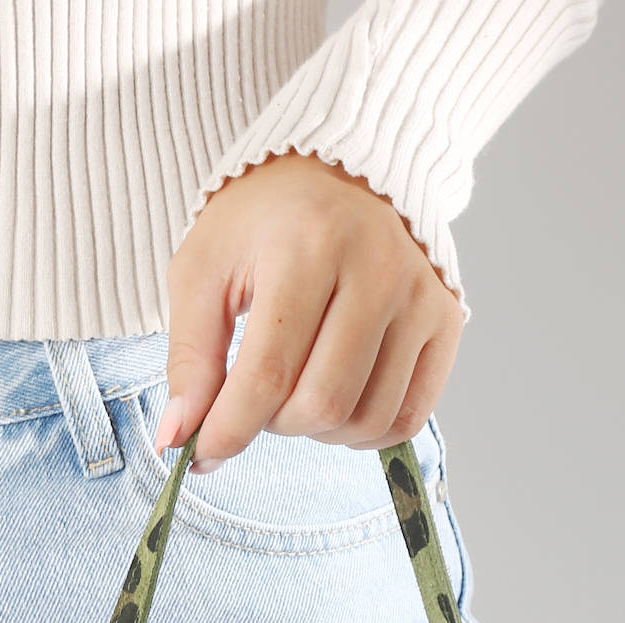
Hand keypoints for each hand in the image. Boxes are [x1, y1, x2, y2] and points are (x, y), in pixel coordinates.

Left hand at [153, 150, 464, 472]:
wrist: (343, 168)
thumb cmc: (264, 221)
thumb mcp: (205, 270)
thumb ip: (190, 358)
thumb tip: (178, 439)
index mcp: (309, 245)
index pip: (268, 373)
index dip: (230, 429)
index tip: (201, 453)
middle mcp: (377, 268)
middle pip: (321, 405)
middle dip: (274, 425)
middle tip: (257, 401)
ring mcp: (420, 297)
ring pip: (367, 420)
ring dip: (319, 431)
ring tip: (297, 394)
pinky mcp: (446, 321)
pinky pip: (408, 416)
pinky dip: (365, 430)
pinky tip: (339, 401)